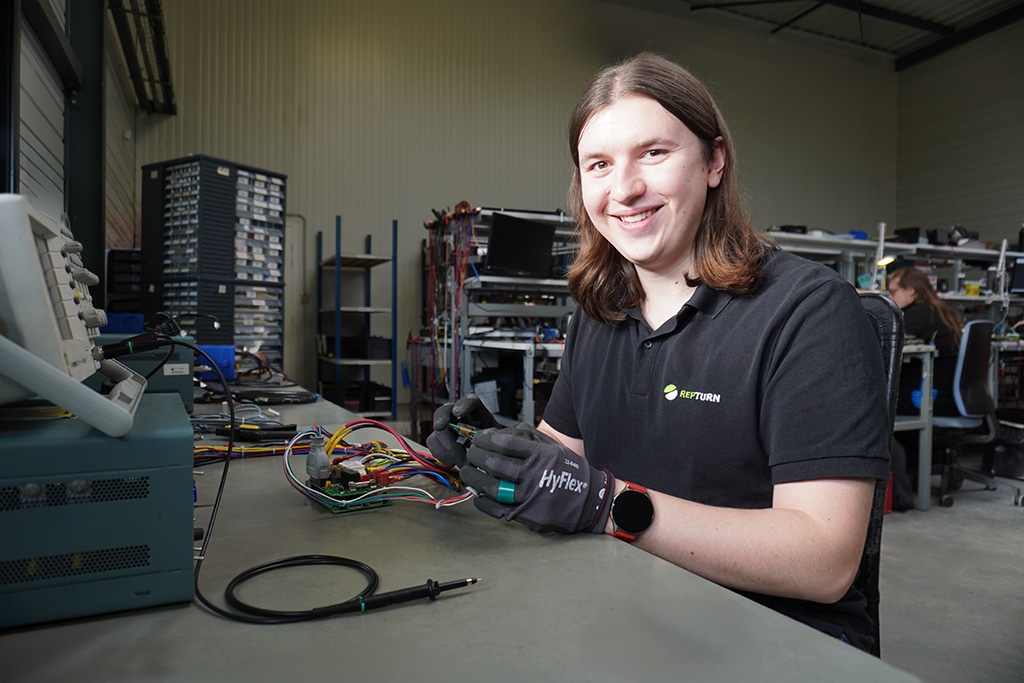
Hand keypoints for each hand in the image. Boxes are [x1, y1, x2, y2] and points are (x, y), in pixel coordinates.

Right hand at [425, 394, 499, 468]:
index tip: (459, 412)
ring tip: (462, 460)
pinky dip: (443, 456)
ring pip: (437, 432)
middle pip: (445, 411)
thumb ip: (489, 442)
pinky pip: (434, 446)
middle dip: (442, 419)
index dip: (463, 404)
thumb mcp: (497, 444)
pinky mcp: (441, 442)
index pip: (470, 402)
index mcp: (478, 413)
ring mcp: (448, 430)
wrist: (490, 459)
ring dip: (447, 448)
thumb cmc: (495, 448)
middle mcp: (460, 418)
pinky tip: (454, 462)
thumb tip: (476, 447)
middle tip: (442, 428)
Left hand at [460, 423, 610, 533]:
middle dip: (475, 455)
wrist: (591, 501)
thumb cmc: (571, 472)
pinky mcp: (524, 514)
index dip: (485, 439)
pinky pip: (494, 507)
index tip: (478, 438)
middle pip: (493, 462)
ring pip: (490, 485)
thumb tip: (502, 431)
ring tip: (467, 471)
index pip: (504, 443)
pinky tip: (478, 493)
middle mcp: (533, 475)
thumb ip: (531, 438)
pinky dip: (481, 500)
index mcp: (541, 455)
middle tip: (470, 452)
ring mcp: (528, 496)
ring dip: (473, 477)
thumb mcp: (555, 448)